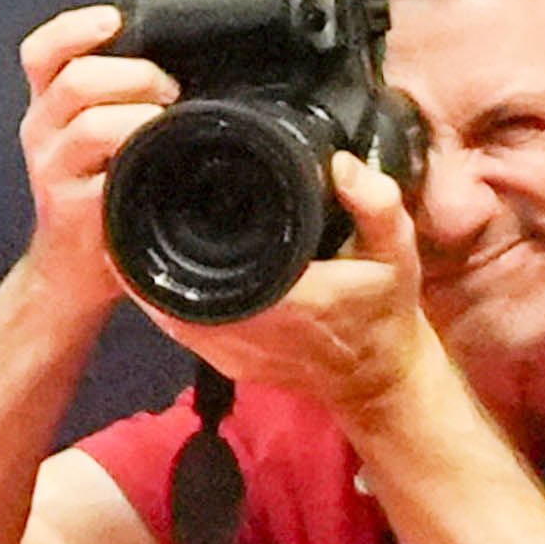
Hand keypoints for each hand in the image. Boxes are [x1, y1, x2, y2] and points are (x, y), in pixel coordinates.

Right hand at [13, 4, 168, 317]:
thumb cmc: (98, 189)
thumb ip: (117, 95)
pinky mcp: (71, 209)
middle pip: (75, 80)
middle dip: (134, 75)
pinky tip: (157, 163)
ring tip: (166, 126)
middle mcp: (41, 131)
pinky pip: (107, 177)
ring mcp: (53, 170)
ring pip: (91, 125)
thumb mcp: (93, 134)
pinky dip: (139, 161)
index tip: (114, 21)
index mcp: (48, 105)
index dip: (75, 28)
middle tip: (169, 90)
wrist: (73, 267)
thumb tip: (181, 59)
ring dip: (140, 118)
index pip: (42, 52)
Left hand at [155, 139, 444, 421]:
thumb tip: (341, 164)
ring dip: (155, 265)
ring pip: (166, 302)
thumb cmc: (386, 312)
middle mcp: (250, 326)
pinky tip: (167, 264)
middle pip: (176, 274)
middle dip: (159, 236)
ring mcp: (230, 350)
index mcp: (290, 296)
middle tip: (150, 194)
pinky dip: (167, 293)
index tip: (165, 186)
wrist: (377, 379)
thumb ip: (377, 206)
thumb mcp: (397, 254)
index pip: (214, 255)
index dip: (181, 221)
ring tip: (148, 222)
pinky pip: (177, 323)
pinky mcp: (224, 362)